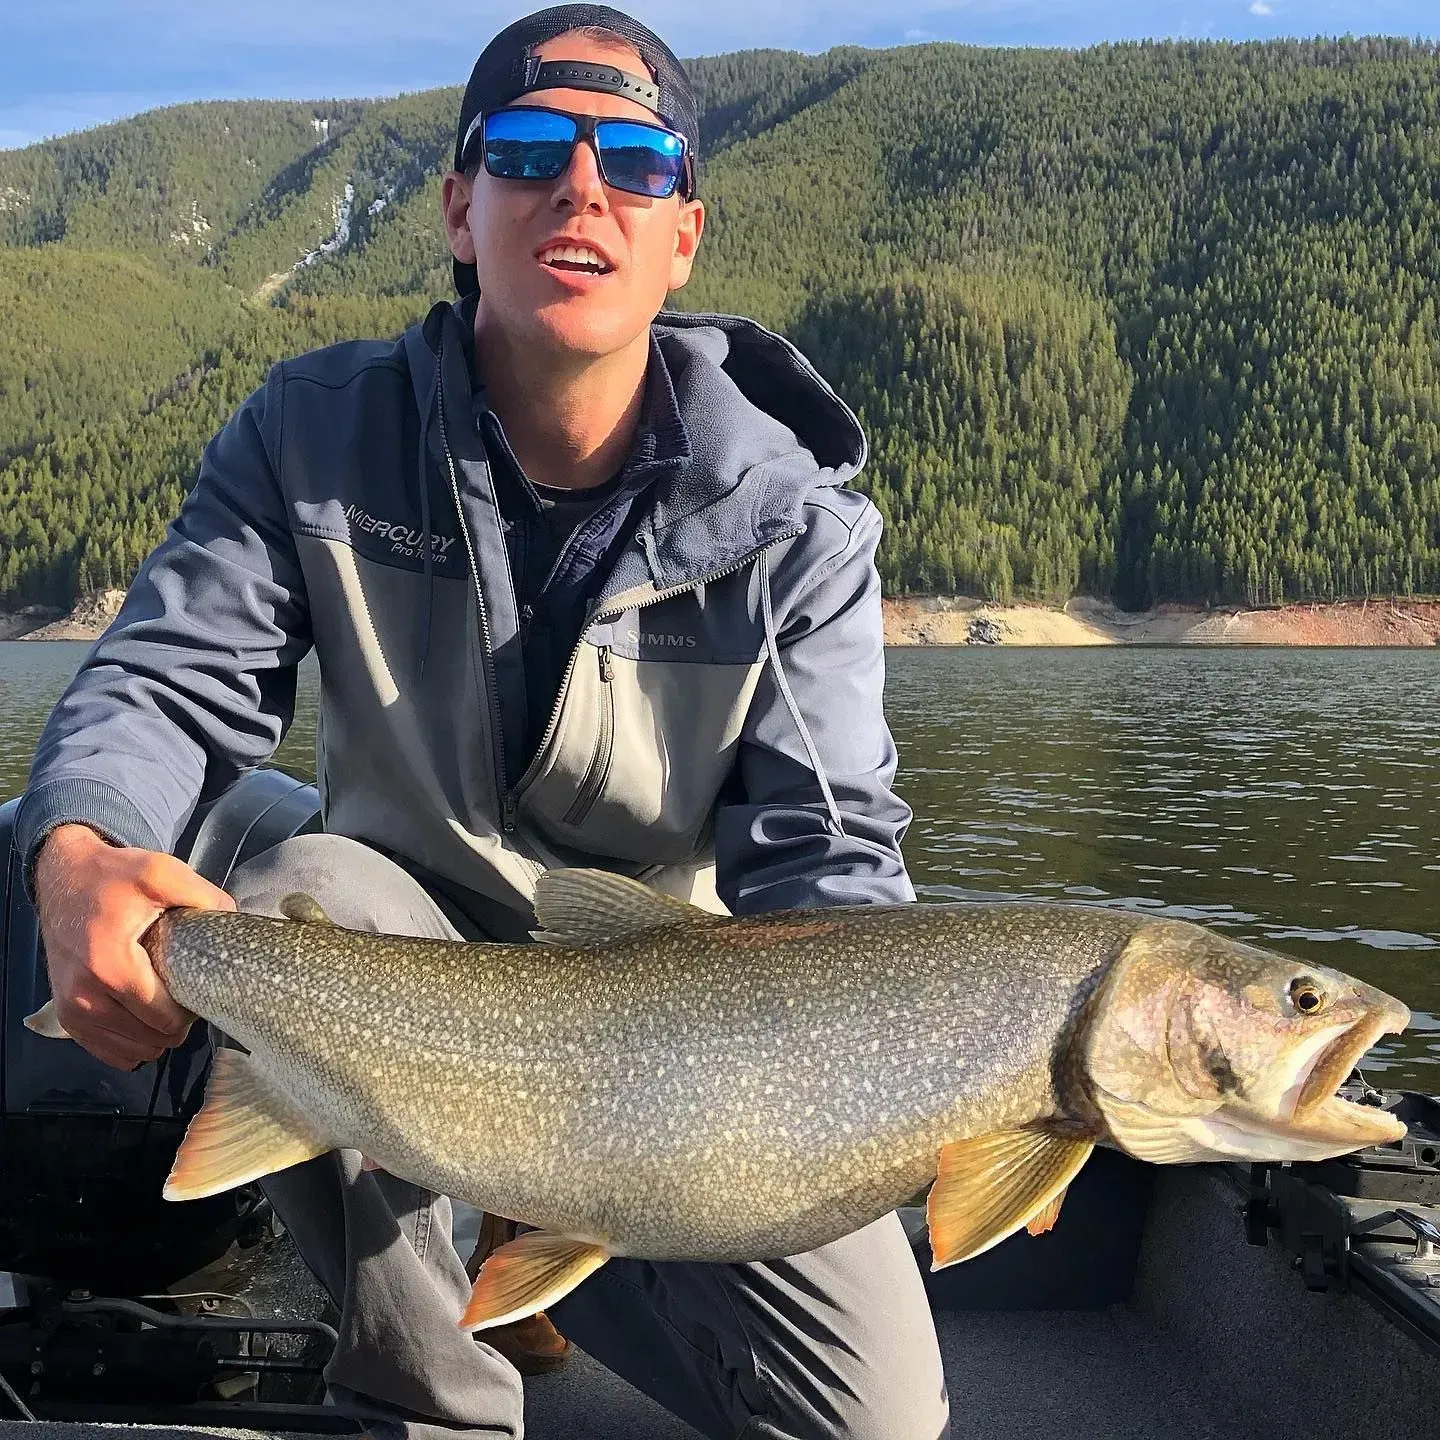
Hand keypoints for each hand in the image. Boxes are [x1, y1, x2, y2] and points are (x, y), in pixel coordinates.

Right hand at [33, 823, 234, 1070]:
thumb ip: (202, 896)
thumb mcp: (161, 872)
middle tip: (185, 993)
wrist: (62, 878)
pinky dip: (132, 1042)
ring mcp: (70, 1012)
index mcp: (108, 965)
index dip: (190, 1010)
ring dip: (156, 1035)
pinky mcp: (65, 1019)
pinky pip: (109, 1053)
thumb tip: (234, 920)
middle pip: (150, 1039)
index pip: (162, 1017)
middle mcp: (82, 997)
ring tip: (165, 1002)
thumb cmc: (114, 876)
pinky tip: (144, 1016)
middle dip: (176, 1023)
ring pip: (132, 1052)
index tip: (198, 985)